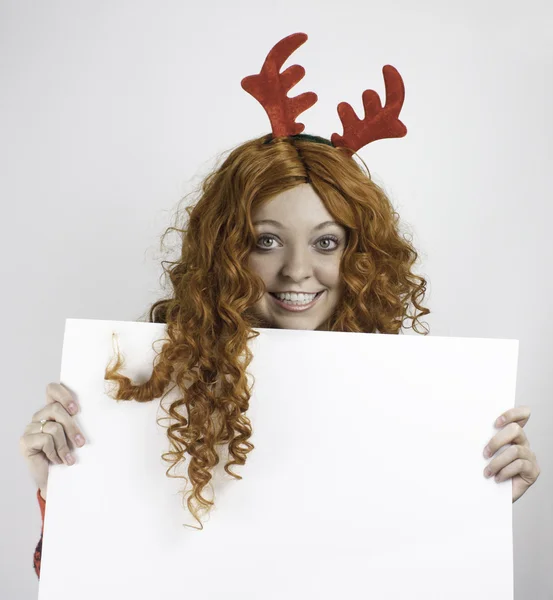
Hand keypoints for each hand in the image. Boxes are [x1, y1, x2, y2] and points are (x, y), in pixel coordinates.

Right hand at [19, 383, 85, 500]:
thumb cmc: (71, 454)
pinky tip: (57, 461)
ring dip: (65, 446)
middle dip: (72, 427)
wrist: (58, 480)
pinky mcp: (25, 441)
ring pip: (54, 427)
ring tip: (69, 458)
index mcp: (52, 409)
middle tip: (82, 443)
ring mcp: (31, 428)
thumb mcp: (77, 435)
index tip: (77, 410)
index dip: (63, 394)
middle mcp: (40, 416)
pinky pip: (45, 440)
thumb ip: (80, 420)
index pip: (52, 389)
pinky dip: (54, 452)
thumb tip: (100, 409)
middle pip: (56, 409)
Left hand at [483, 406, 539, 502]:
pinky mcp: (533, 471)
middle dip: (497, 440)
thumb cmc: (487, 470)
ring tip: (487, 472)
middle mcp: (524, 442)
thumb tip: (467, 426)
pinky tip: (497, 478)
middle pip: (516, 430)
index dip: (512, 413)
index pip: (523, 414)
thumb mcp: (484, 452)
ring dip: (497, 461)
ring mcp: (530, 456)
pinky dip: (505, 471)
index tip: (495, 423)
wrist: (493, 494)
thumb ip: (484, 438)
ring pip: (515, 450)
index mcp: (512, 434)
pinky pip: (519, 465)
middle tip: (484, 453)